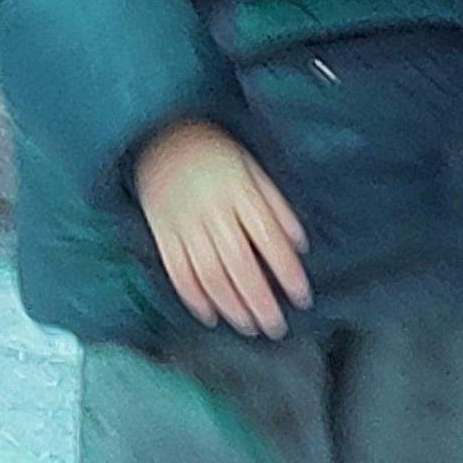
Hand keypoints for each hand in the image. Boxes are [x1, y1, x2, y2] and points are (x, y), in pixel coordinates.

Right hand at [132, 121, 308, 342]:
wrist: (160, 136)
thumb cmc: (215, 154)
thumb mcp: (252, 167)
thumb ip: (276, 205)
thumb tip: (299, 245)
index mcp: (240, 192)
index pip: (269, 238)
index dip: (287, 271)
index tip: (302, 298)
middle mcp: (213, 212)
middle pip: (239, 264)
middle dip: (260, 300)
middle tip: (276, 326)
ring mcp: (184, 224)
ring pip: (209, 274)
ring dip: (231, 305)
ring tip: (249, 326)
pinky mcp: (162, 234)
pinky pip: (177, 272)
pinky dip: (193, 298)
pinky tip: (211, 316)